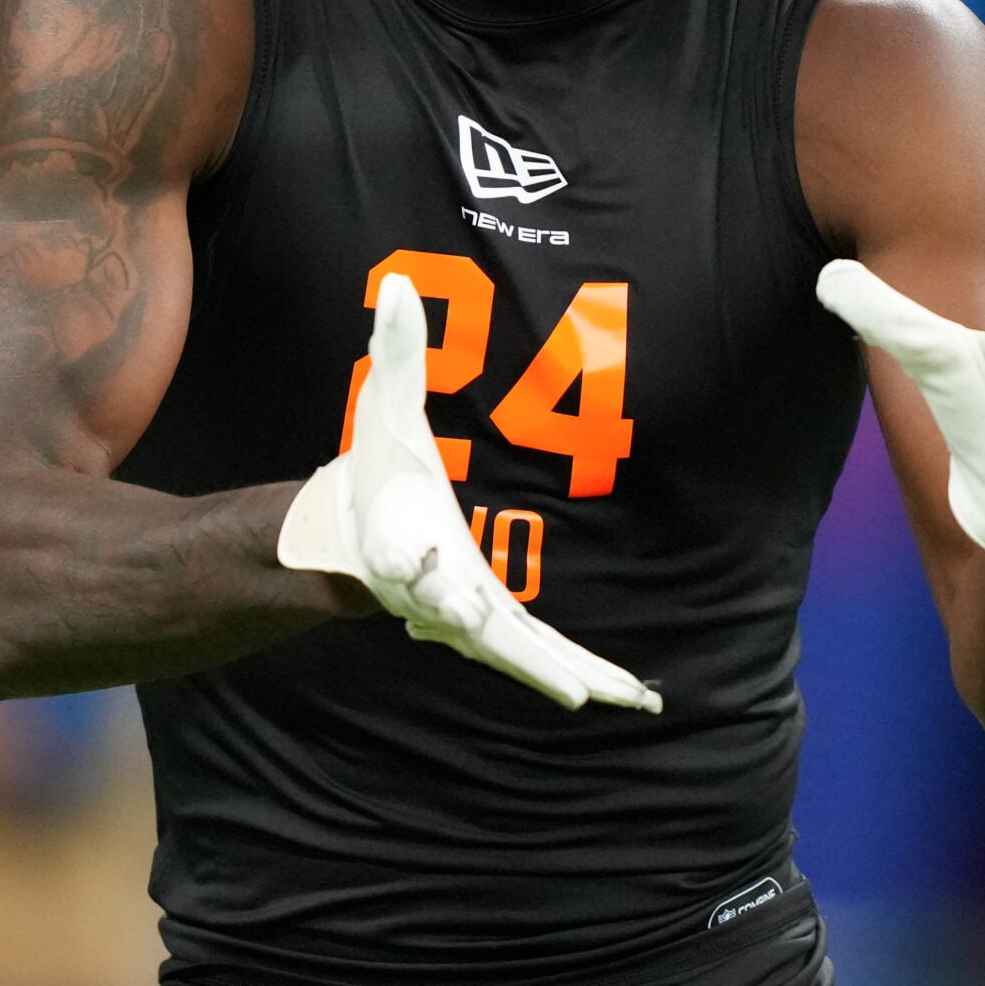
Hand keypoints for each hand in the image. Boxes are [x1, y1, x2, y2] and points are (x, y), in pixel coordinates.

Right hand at [278, 274, 660, 711]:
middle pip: (484, 635)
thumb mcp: (383, 409)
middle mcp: (442, 597)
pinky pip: (540, 657)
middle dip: (531, 662)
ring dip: (575, 679)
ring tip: (630, 700)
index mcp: (411, 545)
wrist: (355, 535)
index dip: (431, 580)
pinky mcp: (493, 630)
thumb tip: (396, 285)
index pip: (421, 569)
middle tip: (577, 691)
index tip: (453, 599)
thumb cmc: (378, 474)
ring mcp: (470, 620)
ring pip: (525, 658)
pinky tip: (622, 694)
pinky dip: (577, 677)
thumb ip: (395, 351)